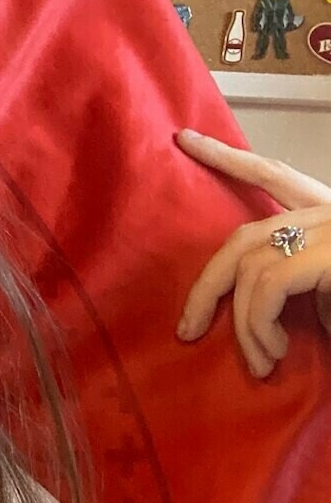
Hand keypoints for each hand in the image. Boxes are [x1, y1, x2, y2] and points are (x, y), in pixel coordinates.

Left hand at [174, 129, 330, 377]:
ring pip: (251, 267)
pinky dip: (259, 325)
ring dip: (244, 326)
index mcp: (330, 215)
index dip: (228, 158)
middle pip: (244, 235)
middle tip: (186, 328)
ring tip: (261, 362)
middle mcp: (330, 213)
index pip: (273, 175)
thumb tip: (264, 310)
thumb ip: (305, 288)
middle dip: (207, 284)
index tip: (185, 140)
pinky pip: (270, 285)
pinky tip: (274, 352)